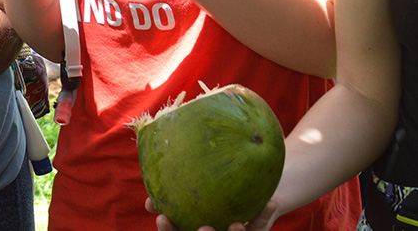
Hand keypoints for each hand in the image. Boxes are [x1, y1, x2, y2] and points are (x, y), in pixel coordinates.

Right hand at [148, 196, 275, 230]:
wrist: (244, 190)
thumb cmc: (207, 190)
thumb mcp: (188, 194)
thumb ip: (169, 199)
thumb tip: (148, 204)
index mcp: (193, 228)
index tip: (163, 218)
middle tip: (204, 228)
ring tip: (236, 225)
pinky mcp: (257, 230)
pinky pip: (261, 224)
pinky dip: (264, 215)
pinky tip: (268, 203)